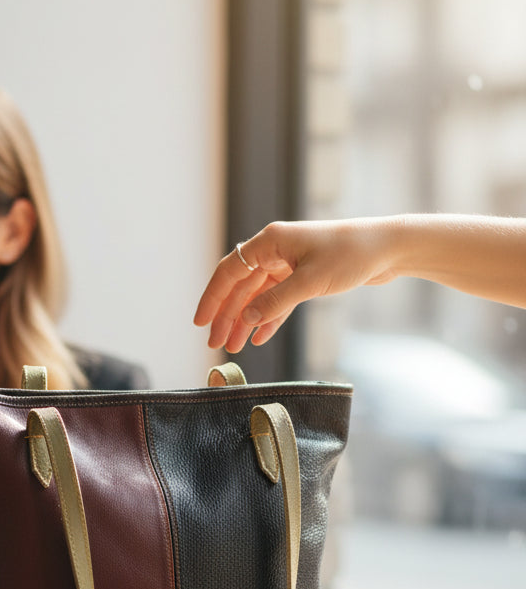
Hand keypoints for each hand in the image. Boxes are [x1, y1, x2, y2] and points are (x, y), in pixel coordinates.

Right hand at [193, 219, 396, 350]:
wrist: (388, 248)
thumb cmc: (352, 254)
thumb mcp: (311, 281)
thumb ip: (275, 302)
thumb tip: (245, 320)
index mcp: (271, 242)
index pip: (230, 271)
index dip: (212, 297)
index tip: (200, 322)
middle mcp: (275, 251)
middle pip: (241, 286)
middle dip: (227, 315)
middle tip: (215, 343)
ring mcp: (289, 264)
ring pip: (258, 296)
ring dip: (245, 321)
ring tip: (233, 346)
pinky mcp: (305, 277)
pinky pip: (278, 301)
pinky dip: (267, 318)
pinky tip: (259, 337)